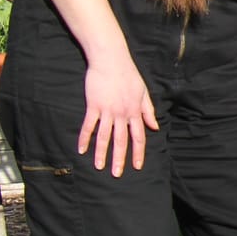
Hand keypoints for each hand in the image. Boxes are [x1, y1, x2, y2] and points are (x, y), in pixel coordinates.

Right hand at [79, 52, 157, 175]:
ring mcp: (107, 111)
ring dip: (101, 153)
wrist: (112, 60)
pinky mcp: (94, 106)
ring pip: (104, 136)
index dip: (138, 153)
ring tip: (99, 167)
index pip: (139, 137)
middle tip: (117, 174)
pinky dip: (84, 138)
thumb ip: (148, 111)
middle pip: (122, 141)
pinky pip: (89, 126)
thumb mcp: (144, 93)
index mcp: (135, 112)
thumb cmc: (129, 75)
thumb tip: (155, 127)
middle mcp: (122, 114)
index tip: (137, 166)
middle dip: (120, 159)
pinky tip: (81, 150)